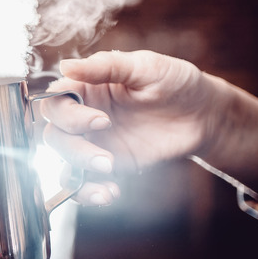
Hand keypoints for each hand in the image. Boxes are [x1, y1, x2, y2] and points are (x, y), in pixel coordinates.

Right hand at [40, 50, 218, 205]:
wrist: (203, 115)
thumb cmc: (175, 82)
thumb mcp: (145, 66)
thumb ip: (106, 66)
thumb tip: (66, 65)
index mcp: (86, 89)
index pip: (54, 103)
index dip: (68, 115)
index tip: (102, 120)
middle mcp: (83, 117)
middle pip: (54, 136)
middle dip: (74, 149)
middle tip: (108, 157)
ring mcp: (94, 143)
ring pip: (64, 161)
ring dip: (78, 172)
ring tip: (110, 173)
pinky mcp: (108, 166)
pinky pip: (83, 183)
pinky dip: (87, 192)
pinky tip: (110, 193)